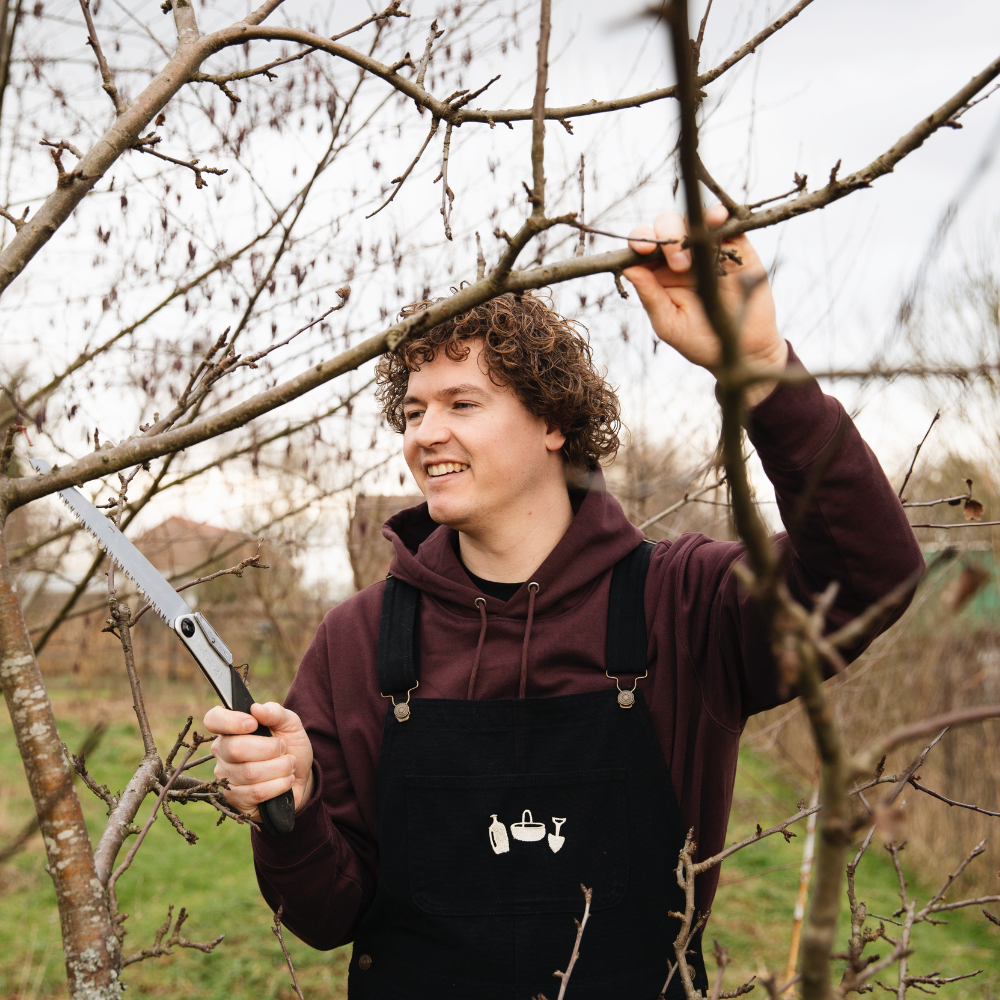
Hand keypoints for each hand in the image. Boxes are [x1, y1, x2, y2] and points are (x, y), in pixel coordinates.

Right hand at [204, 702, 314, 821]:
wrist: (299, 776)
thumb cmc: (290, 745)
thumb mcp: (290, 724)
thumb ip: (275, 712)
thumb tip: (256, 708)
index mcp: (231, 729)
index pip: (213, 720)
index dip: (230, 721)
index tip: (253, 723)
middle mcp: (222, 753)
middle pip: (235, 748)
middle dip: (269, 748)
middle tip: (284, 748)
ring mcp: (226, 778)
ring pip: (249, 773)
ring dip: (279, 768)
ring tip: (289, 764)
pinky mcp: (236, 799)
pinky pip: (256, 793)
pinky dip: (279, 785)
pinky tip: (286, 780)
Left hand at [623, 205, 787, 405]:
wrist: (743, 349)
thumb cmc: (700, 340)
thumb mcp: (669, 324)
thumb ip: (650, 297)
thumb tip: (627, 269)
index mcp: (657, 273)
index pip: (641, 247)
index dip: (639, 241)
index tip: (642, 249)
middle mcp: (679, 255)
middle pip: (664, 226)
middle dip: (667, 237)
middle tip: (680, 265)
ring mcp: (707, 248)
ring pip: (692, 218)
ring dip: (689, 226)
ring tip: (696, 249)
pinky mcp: (734, 245)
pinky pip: (724, 221)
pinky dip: (718, 214)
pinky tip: (716, 218)